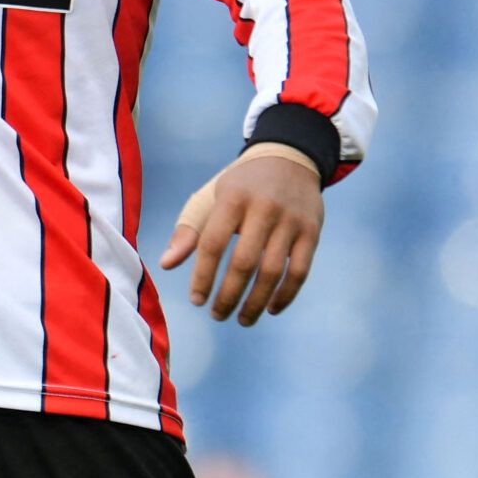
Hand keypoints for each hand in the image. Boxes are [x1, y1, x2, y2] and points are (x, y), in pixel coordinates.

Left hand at [158, 142, 323, 326]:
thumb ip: (188, 231)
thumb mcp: (210, 199)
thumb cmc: (241, 187)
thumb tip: (166, 264)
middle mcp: (263, 208)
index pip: (213, 243)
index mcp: (232, 198)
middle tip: (217, 316)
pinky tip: (271, 309)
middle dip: (228, 295)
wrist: (289, 158)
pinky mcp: (312, 231)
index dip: (203, 276)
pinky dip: (285, 295)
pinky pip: (300, 271)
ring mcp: (291, 220)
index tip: (197, 300)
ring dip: (256, 302)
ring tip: (242, 319)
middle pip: (244, 262)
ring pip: (272, 271)